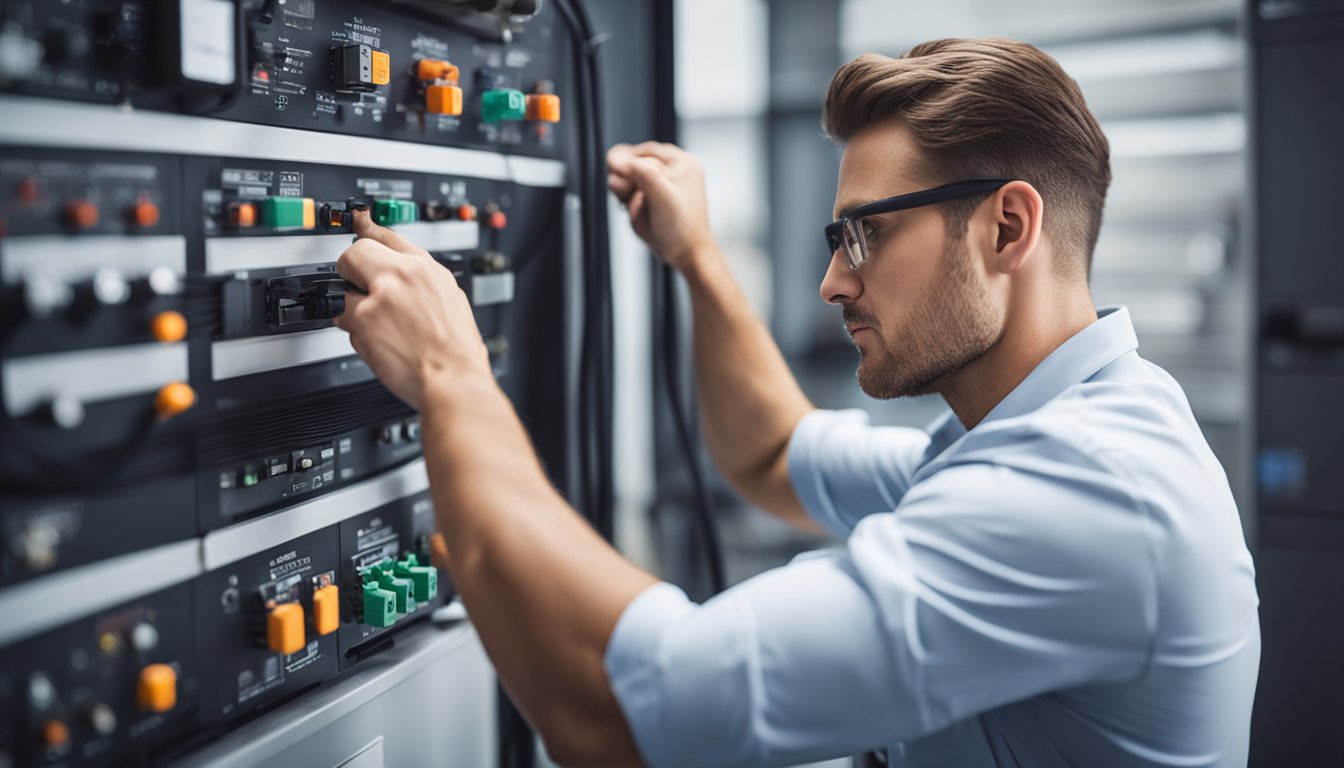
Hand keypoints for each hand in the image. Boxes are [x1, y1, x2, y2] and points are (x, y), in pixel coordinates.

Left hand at [333, 210, 490, 410]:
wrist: (454, 379)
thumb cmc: (456, 351)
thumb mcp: (450, 301)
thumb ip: (421, 283)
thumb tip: (401, 277)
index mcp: (428, 269)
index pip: (389, 236)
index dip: (368, 228)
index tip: (358, 221)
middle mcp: (404, 275)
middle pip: (355, 252)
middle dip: (350, 271)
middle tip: (358, 290)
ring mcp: (382, 296)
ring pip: (341, 287)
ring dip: (349, 306)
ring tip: (375, 325)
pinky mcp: (363, 320)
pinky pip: (340, 318)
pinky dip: (352, 331)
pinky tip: (375, 341)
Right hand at [607, 141, 715, 271]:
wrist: (686, 255)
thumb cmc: (682, 229)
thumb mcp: (661, 195)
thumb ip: (640, 172)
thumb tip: (617, 159)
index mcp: (683, 163)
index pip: (644, 152)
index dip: (627, 163)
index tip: (613, 171)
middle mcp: (675, 171)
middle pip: (637, 165)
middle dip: (627, 180)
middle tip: (623, 193)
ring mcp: (666, 186)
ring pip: (633, 180)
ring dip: (627, 192)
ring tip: (634, 207)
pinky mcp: (657, 200)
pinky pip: (635, 194)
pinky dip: (629, 201)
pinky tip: (634, 212)